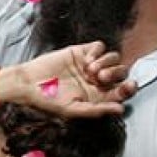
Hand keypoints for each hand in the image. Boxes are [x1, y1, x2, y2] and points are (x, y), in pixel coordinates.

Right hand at [10, 41, 136, 116]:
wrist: (27, 83)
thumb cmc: (46, 100)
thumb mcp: (72, 109)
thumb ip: (96, 110)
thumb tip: (120, 109)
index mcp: (97, 95)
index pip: (122, 90)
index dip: (129, 88)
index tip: (128, 86)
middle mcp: (96, 80)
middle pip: (121, 72)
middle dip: (115, 74)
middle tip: (99, 78)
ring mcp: (89, 65)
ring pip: (113, 57)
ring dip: (106, 63)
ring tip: (89, 70)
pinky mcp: (81, 52)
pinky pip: (99, 46)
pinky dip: (97, 52)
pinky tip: (86, 60)